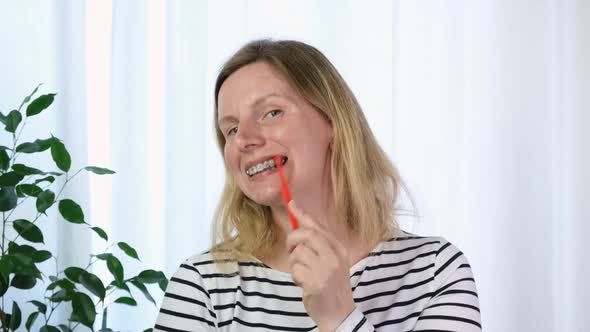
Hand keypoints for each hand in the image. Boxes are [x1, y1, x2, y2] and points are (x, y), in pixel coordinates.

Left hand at [286, 200, 355, 331]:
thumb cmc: (331, 286)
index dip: (302, 214)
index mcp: (339, 248)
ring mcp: (326, 269)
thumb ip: (318, 246)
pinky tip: (304, 284)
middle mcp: (335, 256)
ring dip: (294, 264)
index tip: (291, 203)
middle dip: (292, 239)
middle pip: (306, 234)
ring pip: (298, 253)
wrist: (339, 313)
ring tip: (303, 274)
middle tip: (291, 250)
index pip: (319, 226)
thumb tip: (298, 229)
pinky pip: (296, 270)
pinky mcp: (316, 282)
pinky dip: (295, 277)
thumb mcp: (331, 263)